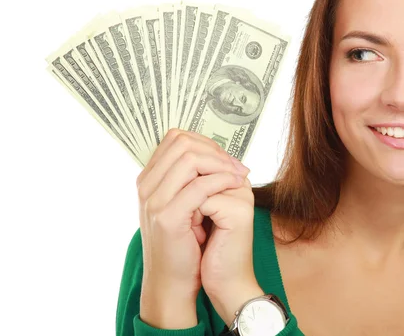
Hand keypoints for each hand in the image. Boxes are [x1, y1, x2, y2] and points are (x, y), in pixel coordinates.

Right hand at [136, 128, 255, 300]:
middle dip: (215, 150)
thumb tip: (214, 152)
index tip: (227, 159)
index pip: (175, 139)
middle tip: (237, 166)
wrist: (172, 282)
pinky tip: (236, 186)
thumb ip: (189, 179)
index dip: (205, 142)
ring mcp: (153, 201)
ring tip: (239, 176)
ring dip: (220, 163)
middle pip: (182, 143)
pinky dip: (222, 181)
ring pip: (190, 159)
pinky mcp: (168, 218)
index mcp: (148, 179)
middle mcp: (146, 186)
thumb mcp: (183, 204)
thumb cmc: (183, 243)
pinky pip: (199, 186)